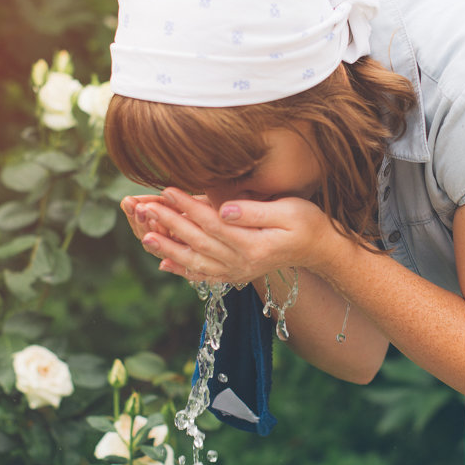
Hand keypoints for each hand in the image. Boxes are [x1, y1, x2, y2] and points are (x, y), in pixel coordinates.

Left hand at [136, 187, 343, 282]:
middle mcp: (242, 263)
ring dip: (169, 249)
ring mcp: (237, 272)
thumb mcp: (288, 210)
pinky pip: (205, 275)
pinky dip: (183, 270)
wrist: (319, 249)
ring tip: (145, 237)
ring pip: (196, 262)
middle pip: (198, 242)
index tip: (167, 190)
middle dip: (170, 224)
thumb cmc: (307, 223)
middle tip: (144, 208)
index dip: (188, 206)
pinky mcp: (236, 274)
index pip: (212, 223)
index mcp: (253, 245)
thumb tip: (224, 209)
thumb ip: (254, 211)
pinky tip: (165, 263)